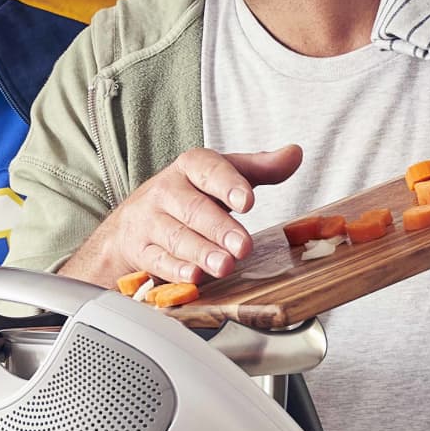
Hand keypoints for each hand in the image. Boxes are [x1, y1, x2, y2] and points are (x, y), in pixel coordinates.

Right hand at [65, 145, 301, 286]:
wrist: (135, 221)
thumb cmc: (188, 196)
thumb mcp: (222, 177)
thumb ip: (261, 168)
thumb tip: (295, 154)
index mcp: (190, 167)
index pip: (208, 170)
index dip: (228, 185)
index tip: (248, 201)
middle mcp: (166, 191)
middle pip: (193, 209)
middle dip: (219, 228)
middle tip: (243, 246)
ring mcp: (149, 221)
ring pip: (175, 236)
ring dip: (201, 253)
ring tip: (224, 266)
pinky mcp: (138, 249)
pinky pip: (155, 259)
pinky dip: (174, 270)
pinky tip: (193, 277)